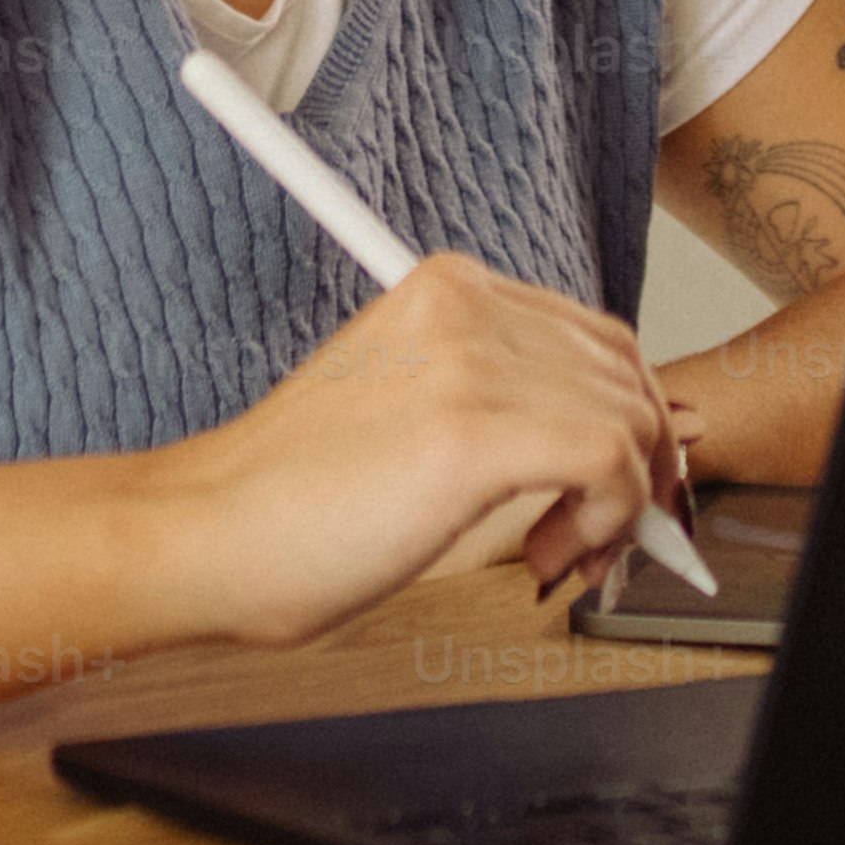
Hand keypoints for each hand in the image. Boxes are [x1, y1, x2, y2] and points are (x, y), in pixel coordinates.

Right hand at [141, 252, 700, 650]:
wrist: (206, 533)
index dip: (626, 422)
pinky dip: (605, 524)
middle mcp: (465, 305)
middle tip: (602, 538)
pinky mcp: (474, 431)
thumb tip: (602, 449)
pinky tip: (545, 556)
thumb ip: (495, 397)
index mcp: (446, 287)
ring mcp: (470, 362)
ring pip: (630, 420)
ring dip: (618, 509)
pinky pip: (610, 464)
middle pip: (626, 373)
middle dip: (638, 467)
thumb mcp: (407, 405)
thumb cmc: (289, 499)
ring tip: (558, 554)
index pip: (594, 337)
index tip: (615, 489)